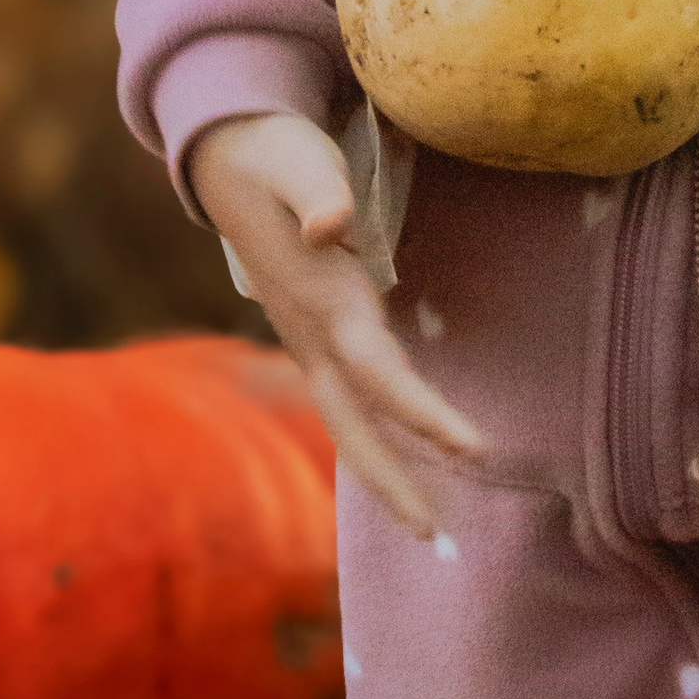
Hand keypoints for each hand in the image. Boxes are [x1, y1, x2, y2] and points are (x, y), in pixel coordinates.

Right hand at [186, 112, 484, 536]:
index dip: (422, 412)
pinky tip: (414, 458)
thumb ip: (317, 191)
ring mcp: (310, 342)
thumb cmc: (274, 155)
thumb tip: (330, 224)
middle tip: (436, 543)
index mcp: (321, 302)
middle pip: (355, 425)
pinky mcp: (317, 334)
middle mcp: (313, 336)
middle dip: (393, 484)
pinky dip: (387, 435)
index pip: (376, 371)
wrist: (226, 158)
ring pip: (352, 422)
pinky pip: (356, 400)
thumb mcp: (296, 160)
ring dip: (390, 473)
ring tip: (431, 527)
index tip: (473, 449)